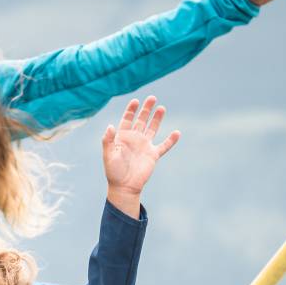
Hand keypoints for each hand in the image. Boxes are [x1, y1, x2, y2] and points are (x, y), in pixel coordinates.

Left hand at [101, 96, 178, 216]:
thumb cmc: (113, 171)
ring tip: (162, 108)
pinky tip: (177, 133)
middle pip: (141, 120)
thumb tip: (110, 126)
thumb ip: (108, 140)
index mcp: (123, 137)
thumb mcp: (108, 154)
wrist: (124, 186)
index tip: (135, 101)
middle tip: (152, 98)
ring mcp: (145, 146)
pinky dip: (171, 140)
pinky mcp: (153, 155)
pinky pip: (164, 146)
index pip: (127, 119)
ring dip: (157, 119)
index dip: (131, 109)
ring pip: (152, 128)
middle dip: (146, 109)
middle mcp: (135, 139)